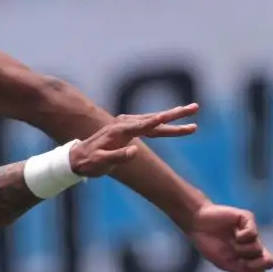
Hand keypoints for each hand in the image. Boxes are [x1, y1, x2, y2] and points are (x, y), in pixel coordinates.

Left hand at [67, 103, 199, 176]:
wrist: (77, 158)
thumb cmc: (88, 163)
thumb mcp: (100, 163)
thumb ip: (117, 157)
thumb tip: (135, 151)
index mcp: (119, 131)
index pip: (144, 125)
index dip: (158, 121)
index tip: (172, 115)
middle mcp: (124, 124)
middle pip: (155, 118)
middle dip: (176, 114)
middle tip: (195, 108)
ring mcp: (126, 124)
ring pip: (155, 120)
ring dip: (174, 117)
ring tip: (193, 112)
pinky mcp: (128, 128)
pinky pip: (149, 124)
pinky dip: (163, 123)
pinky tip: (173, 121)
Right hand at [189, 203, 272, 271]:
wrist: (197, 224)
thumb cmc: (209, 243)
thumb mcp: (225, 262)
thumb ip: (243, 271)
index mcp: (249, 258)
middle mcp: (254, 246)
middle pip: (270, 262)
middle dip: (257, 266)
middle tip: (244, 263)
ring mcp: (253, 232)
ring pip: (258, 248)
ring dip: (243, 250)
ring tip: (233, 244)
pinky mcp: (248, 219)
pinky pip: (252, 233)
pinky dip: (242, 237)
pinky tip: (235, 233)